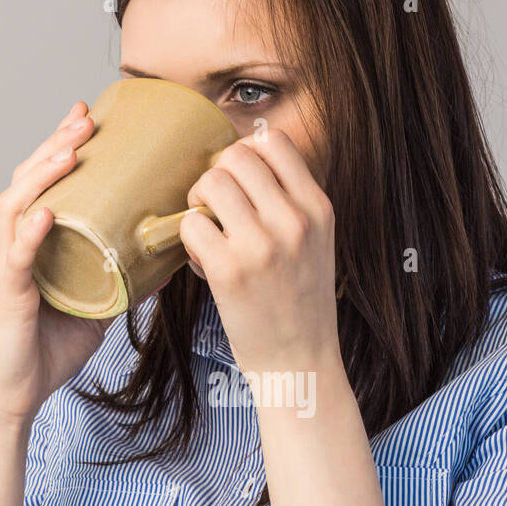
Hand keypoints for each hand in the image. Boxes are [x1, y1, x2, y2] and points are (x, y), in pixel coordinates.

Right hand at [0, 102, 109, 428]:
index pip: (44, 183)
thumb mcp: (100, 305)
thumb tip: (169, 262)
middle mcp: (18, 245)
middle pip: (28, 180)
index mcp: (37, 242)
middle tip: (84, 118)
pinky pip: (18, 255)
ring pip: (16, 205)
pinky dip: (31, 231)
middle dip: (55, 144)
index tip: (89, 118)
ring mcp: (10, 267)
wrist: (22, 393)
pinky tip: (47, 211)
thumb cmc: (51, 348)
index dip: (61, 147)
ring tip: (68, 150)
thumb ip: (124, 280)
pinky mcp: (10, 293)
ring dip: (42, 173)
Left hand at [179, 130, 339, 377]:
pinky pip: (191, 224)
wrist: (300, 363)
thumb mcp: (316, 243)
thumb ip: (289, 203)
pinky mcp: (230, 271)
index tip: (238, 179)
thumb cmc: (300, 303)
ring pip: (211, 183)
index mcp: (318, 208)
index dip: (245, 151)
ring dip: (198, 203)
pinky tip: (205, 261)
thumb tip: (237, 165)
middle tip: (216, 209)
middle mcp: (294, 221)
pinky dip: (188, 238)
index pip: (274, 142)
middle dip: (216, 177)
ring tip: (208, 233)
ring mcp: (262, 245)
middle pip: (236, 156)